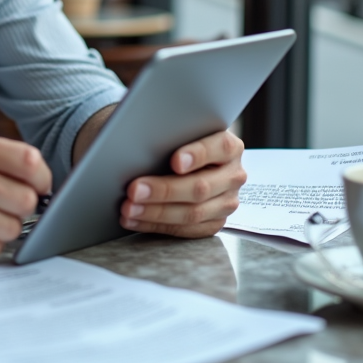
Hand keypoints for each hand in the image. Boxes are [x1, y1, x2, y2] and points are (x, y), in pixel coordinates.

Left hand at [119, 130, 244, 237]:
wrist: (195, 162)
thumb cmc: (181, 142)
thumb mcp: (182, 132)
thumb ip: (171, 133)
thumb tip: (137, 138)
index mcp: (230, 147)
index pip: (219, 148)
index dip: (197, 154)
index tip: (175, 161)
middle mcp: (233, 175)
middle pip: (201, 187)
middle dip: (164, 190)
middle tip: (135, 190)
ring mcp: (226, 202)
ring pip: (193, 213)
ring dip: (156, 213)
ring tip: (129, 209)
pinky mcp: (214, 222)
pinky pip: (186, 230)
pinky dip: (156, 225)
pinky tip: (134, 220)